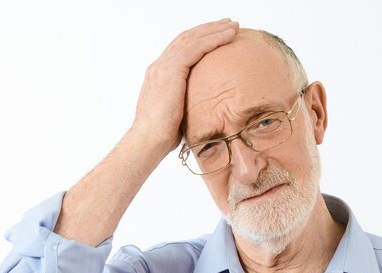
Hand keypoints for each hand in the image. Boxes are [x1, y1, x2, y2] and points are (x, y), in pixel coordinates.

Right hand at [131, 18, 238, 153]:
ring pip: (192, 39)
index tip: (216, 36)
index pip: (181, 50)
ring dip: (214, 30)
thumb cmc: (163, 136)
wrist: (149, 140)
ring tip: (233, 25)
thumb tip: (205, 110)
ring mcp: (164, 66)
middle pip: (187, 38)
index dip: (199, 40)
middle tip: (228, 24)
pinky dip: (213, 39)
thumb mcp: (179, 114)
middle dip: (208, 29)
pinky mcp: (171, 70)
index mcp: (160, 75)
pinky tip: (228, 36)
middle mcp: (160, 66)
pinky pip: (196, 48)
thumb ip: (188, 104)